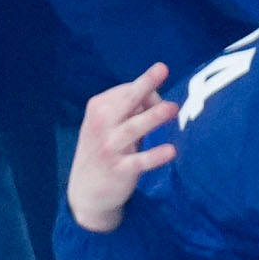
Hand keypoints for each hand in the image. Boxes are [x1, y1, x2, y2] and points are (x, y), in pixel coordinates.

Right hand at [65, 67, 177, 231]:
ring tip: (173, 108)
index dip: (148, 91)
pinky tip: (171, 151)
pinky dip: (154, 156)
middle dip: (144, 84)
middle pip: (126, 101)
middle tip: (163, 68)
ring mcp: (108, 147)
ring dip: (153, 117)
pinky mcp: (118, 170)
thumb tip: (159, 97)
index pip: (127, 91)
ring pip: (132, 128)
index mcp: (98, 108)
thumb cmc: (105, 148)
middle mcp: (101, 125)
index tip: (156, 103)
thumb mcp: (109, 125)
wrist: (85, 191)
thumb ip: (131, 110)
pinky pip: (138, 162)